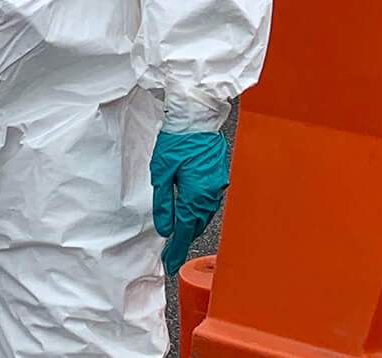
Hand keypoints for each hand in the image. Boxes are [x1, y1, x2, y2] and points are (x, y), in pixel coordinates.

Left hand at [150, 130, 229, 274]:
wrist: (197, 116)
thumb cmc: (178, 140)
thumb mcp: (162, 172)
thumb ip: (163, 203)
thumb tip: (165, 228)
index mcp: (195, 195)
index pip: (184, 231)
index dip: (176, 250)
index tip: (170, 265)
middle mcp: (211, 194)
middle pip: (195, 226)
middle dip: (183, 241)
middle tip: (170, 254)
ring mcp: (218, 186)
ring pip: (203, 216)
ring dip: (191, 227)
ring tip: (178, 237)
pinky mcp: (220, 178)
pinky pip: (209, 204)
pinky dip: (198, 213)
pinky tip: (190, 213)